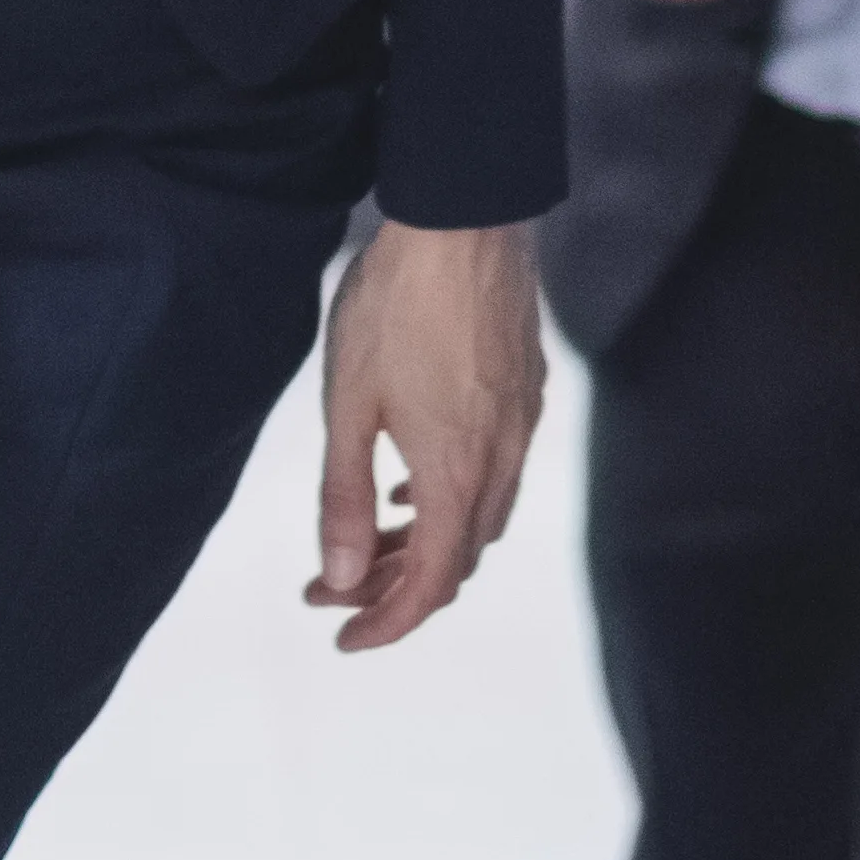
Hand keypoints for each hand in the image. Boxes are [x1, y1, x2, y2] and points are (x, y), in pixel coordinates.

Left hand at [303, 212, 543, 651]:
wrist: (465, 222)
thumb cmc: (396, 307)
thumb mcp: (348, 405)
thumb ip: (345, 498)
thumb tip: (342, 577)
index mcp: (456, 475)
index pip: (430, 585)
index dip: (387, 623)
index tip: (343, 637)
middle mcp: (501, 462)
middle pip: (458, 560)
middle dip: (395, 587)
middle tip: (332, 588)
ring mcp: (521, 427)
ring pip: (480, 520)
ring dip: (427, 545)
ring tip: (369, 540)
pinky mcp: (526, 393)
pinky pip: (496, 476)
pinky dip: (452, 501)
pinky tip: (414, 481)